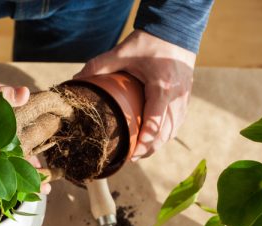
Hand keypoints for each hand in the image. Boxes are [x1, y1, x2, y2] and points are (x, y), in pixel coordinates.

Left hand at [75, 30, 195, 159]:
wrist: (175, 31)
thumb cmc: (149, 42)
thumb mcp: (123, 51)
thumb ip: (99, 66)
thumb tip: (76, 80)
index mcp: (162, 86)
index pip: (156, 120)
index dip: (146, 140)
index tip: (133, 153)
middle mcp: (177, 96)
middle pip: (165, 133)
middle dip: (149, 149)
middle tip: (130, 158)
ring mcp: (184, 99)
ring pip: (172, 131)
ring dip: (156, 145)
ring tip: (138, 154)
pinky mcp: (185, 100)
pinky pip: (176, 124)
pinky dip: (164, 135)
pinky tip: (151, 141)